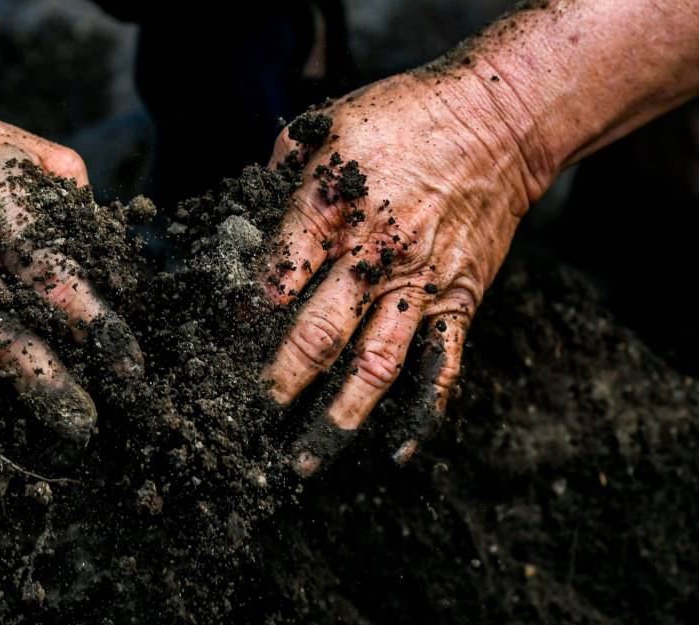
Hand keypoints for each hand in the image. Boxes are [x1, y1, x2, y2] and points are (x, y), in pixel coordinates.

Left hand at [260, 71, 544, 473]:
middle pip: (316, 335)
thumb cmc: (401, 118)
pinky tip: (395, 452)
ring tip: (303, 462)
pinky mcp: (460, 300)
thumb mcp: (325, 127)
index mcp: (333, 211)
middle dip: (275, 385)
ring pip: (374, 367)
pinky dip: (420, 415)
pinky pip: (441, 367)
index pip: (273, 281)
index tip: (212, 353)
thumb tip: (241, 223)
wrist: (497, 119)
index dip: (240, 322)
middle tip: (241, 422)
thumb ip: (279, 178)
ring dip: (336, 420)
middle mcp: (375, 256)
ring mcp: (420, 285)